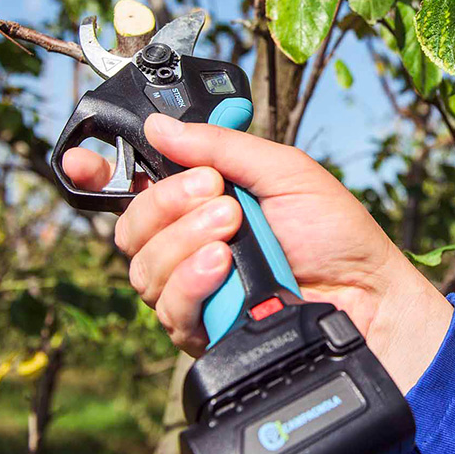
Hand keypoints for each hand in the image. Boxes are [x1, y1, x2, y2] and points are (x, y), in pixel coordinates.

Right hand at [63, 114, 451, 392]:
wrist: (369, 294)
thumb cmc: (335, 231)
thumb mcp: (285, 171)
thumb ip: (223, 147)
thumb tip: (161, 126)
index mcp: (204, 199)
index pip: (135, 186)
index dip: (102, 172)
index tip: (85, 160)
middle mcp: (190, 243)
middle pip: (131, 227)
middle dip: (168, 204)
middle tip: (221, 197)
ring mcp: (195, 287)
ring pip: (144, 267)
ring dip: (185, 241)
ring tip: (235, 230)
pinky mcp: (204, 328)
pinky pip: (168, 307)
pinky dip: (191, 281)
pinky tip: (222, 268)